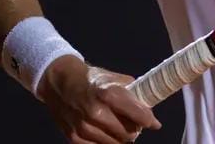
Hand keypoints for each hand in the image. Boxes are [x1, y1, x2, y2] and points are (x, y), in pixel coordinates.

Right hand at [38, 56, 161, 143]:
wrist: (59, 83)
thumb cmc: (90, 79)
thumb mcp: (112, 78)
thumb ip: (131, 91)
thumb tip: (147, 104)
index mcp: (108, 94)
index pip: (137, 115)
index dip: (149, 121)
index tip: (155, 124)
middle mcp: (96, 113)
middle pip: (128, 133)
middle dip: (134, 130)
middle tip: (134, 124)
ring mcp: (84, 127)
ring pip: (115, 143)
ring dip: (121, 138)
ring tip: (120, 128)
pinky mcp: (74, 138)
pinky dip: (106, 142)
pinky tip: (106, 133)